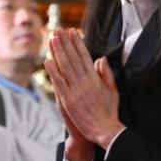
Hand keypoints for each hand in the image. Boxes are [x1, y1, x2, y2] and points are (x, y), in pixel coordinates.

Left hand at [44, 29, 122, 149]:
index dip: (77, 43)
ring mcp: (76, 91)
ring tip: (52, 39)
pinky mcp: (68, 101)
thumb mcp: (113, 91)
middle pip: (73, 58)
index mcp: (96, 79)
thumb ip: (106, 74)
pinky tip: (47, 61)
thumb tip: (101, 58)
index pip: (84, 56)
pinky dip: (53, 72)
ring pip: (65, 68)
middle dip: (65, 43)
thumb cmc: (109, 112)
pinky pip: (59, 84)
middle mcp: (85, 82)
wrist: (105, 131)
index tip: (72, 32)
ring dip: (58, 52)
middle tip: (58, 30)